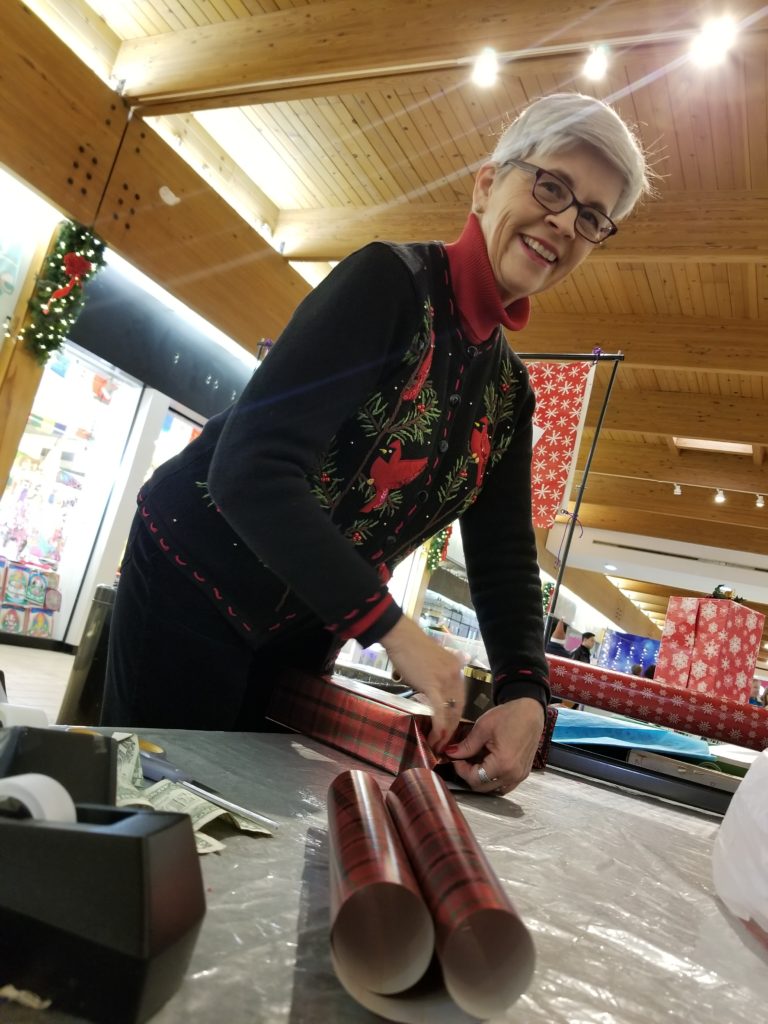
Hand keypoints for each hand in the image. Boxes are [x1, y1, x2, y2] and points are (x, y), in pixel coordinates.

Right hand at [379, 616, 464, 752]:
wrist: (401, 636)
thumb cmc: (410, 647)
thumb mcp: (431, 661)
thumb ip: (435, 675)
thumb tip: (431, 690)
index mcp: (455, 669)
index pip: (460, 698)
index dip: (455, 715)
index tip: (449, 728)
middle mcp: (455, 675)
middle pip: (458, 707)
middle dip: (452, 728)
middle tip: (444, 742)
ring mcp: (445, 680)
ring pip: (450, 712)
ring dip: (445, 731)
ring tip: (438, 744)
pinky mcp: (432, 685)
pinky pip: (439, 711)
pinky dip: (439, 726)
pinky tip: (435, 737)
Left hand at [444, 698, 544, 794]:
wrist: (530, 712)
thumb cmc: (510, 716)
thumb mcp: (483, 728)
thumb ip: (466, 745)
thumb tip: (451, 753)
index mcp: (503, 764)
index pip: (474, 779)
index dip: (461, 770)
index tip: (456, 758)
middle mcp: (513, 774)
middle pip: (483, 787)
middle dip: (469, 774)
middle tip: (463, 759)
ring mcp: (520, 776)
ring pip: (493, 788)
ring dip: (481, 779)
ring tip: (476, 761)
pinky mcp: (523, 773)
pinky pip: (504, 784)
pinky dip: (493, 778)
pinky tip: (488, 764)